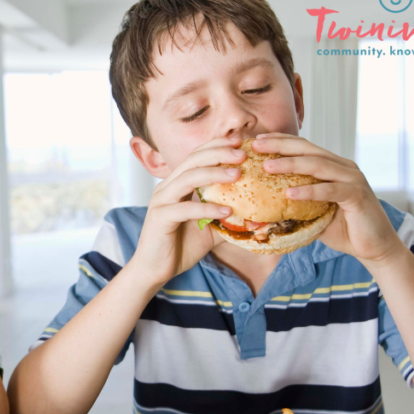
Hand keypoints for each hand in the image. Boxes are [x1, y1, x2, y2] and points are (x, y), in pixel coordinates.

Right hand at [127, 136, 247, 289]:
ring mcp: (161, 201)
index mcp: (176, 185)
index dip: (217, 146)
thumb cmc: (181, 247)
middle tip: (243, 153)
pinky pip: (185, 209)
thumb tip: (259, 217)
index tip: (240, 142)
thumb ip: (228, 219)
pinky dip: (207, 208)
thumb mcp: (210, 229)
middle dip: (219, 153)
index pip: (196, 156)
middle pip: (192, 160)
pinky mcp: (160, 218)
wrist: (155, 271)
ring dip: (213, 173)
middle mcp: (166, 188)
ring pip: (187, 178)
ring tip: (237, 174)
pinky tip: (227, 211)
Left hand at [251, 133, 405, 264]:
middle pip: (308, 150)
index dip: (280, 140)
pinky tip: (290, 193)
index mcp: (333, 166)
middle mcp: (343, 167)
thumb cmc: (342, 229)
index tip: (257, 140)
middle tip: (256, 145)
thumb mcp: (314, 213)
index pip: (304, 147)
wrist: (374, 247)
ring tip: (267, 166)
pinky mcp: (357, 195)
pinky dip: (309, 191)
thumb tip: (263, 205)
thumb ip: (295, 204)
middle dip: (280, 145)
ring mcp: (352, 179)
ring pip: (317, 165)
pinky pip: (330, 190)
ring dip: (290, 164)